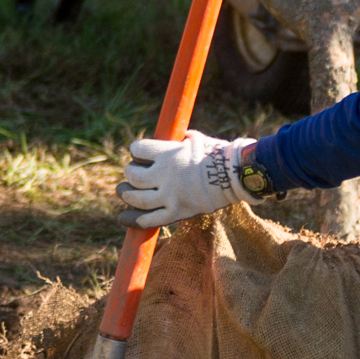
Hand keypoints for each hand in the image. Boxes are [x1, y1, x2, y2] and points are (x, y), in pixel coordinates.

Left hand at [116, 129, 253, 227]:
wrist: (235, 176)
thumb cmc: (217, 154)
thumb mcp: (195, 139)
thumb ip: (178, 140)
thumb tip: (173, 139)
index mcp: (168, 154)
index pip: (138, 150)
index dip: (136, 151)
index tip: (139, 154)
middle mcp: (165, 175)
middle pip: (133, 175)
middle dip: (129, 174)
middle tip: (132, 174)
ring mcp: (169, 196)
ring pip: (137, 198)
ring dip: (126, 194)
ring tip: (124, 192)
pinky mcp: (176, 212)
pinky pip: (149, 220)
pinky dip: (134, 219)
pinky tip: (124, 217)